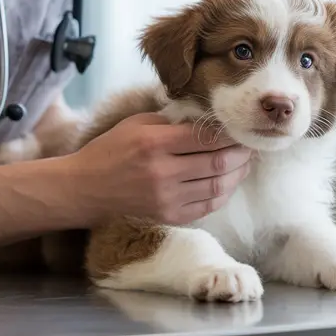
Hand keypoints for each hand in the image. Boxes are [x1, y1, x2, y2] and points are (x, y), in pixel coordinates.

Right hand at [66, 113, 252, 225]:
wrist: (85, 188)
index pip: (206, 137)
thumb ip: (172, 121)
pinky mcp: (169, 216)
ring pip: (218, 186)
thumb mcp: (137, 124)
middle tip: (250, 145)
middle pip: (218, 163)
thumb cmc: (111, 150)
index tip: (240, 128)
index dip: (230, 133)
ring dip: (238, 174)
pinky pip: (207, 206)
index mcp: (155, 143)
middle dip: (241, 153)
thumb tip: (207, 120)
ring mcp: (167, 198)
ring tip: (244, 164)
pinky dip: (223, 194)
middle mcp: (163, 172)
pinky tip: (228, 183)